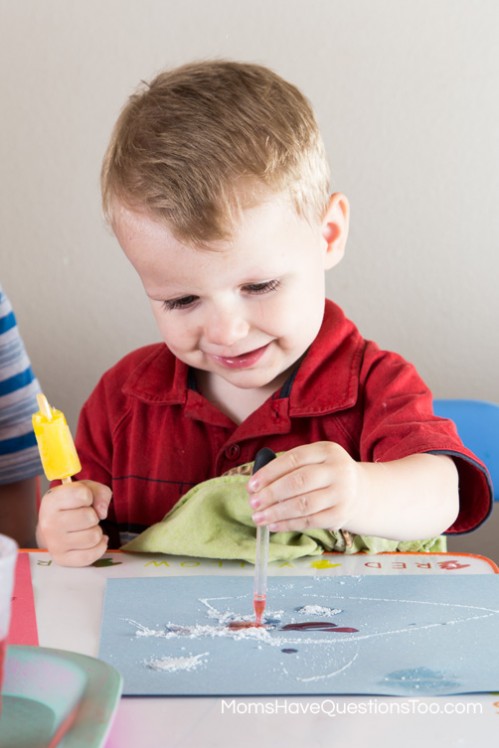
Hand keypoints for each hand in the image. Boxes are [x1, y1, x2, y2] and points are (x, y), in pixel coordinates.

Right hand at [37, 480, 112, 565]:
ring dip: (96, 531)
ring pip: (93, 537)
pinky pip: (91, 556)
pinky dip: (99, 547)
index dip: (89, 496)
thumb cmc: (72, 504)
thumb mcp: (86, 490)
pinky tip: (93, 541)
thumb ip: (100, 493)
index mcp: (51, 501)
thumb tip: (102, 513)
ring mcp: (54, 543)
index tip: (83, 499)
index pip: (82, 495)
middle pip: (90, 517)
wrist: (53, 526)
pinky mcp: (62, 559)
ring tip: (86, 528)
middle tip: (85, 517)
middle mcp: (49, 523)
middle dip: (94, 516)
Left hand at [247, 442, 363, 532]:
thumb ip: (288, 468)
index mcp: (327, 451)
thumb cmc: (325, 474)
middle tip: (253, 503)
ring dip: (277, 512)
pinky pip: (310, 521)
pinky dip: (289, 525)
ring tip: (258, 518)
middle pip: (298, 481)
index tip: (251, 484)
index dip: (270, 472)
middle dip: (271, 493)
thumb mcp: (314, 461)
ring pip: (304, 504)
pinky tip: (274, 525)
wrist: (359, 491)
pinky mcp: (340, 515)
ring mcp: (341, 493)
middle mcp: (337, 470)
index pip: (294, 459)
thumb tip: (255, 486)